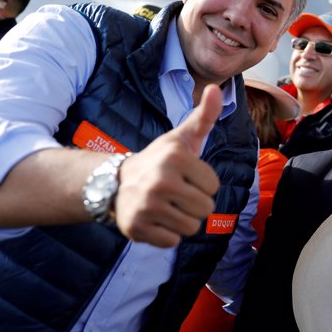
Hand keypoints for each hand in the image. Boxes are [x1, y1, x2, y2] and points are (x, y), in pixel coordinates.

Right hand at [114, 84, 221, 246]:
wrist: (116, 183)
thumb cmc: (159, 161)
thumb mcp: (181, 138)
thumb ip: (204, 116)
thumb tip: (216, 89)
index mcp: (176, 158)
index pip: (214, 187)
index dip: (203, 184)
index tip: (185, 177)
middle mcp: (161, 181)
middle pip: (206, 209)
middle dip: (195, 204)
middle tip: (176, 194)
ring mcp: (147, 206)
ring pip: (191, 227)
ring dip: (183, 220)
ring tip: (167, 206)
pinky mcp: (138, 228)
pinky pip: (173, 242)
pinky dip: (167, 234)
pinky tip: (156, 219)